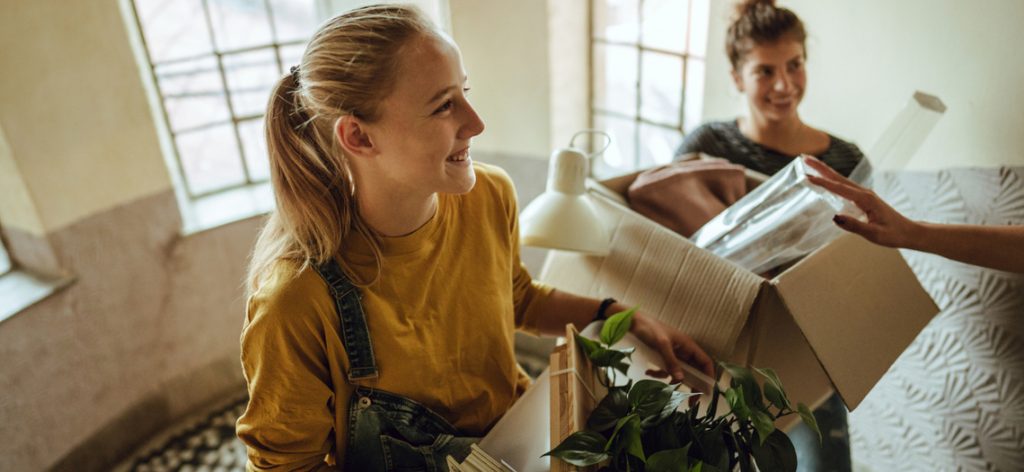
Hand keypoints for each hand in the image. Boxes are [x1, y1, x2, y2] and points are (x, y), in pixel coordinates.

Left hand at [628, 311, 715, 388]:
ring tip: (668, 391)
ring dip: (674, 381)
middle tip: (691, 402)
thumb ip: (671, 361)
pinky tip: (649, 372)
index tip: (707, 391)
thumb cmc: (649, 328)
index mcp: (688, 345)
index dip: (708, 376)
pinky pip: (666, 369)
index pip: (705, 362)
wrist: (632, 322)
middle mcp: (683, 351)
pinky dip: (659, 373)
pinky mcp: (662, 356)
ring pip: (679, 372)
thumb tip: (680, 379)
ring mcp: (673, 354)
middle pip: (694, 371)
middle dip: (693, 385)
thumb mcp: (661, 344)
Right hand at [803, 155, 921, 247]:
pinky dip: (832, 180)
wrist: (909, 232)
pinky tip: (826, 180)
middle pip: (838, 177)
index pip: (839, 189)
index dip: (822, 182)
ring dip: (825, 171)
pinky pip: (844, 186)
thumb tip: (834, 217)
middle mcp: (864, 193)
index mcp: (865, 199)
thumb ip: (854, 226)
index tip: (806, 177)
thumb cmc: (893, 234)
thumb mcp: (874, 234)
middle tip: (804, 158)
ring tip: (810, 164)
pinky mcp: (863, 198)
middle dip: (821, 167)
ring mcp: (864, 194)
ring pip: (840, 180)